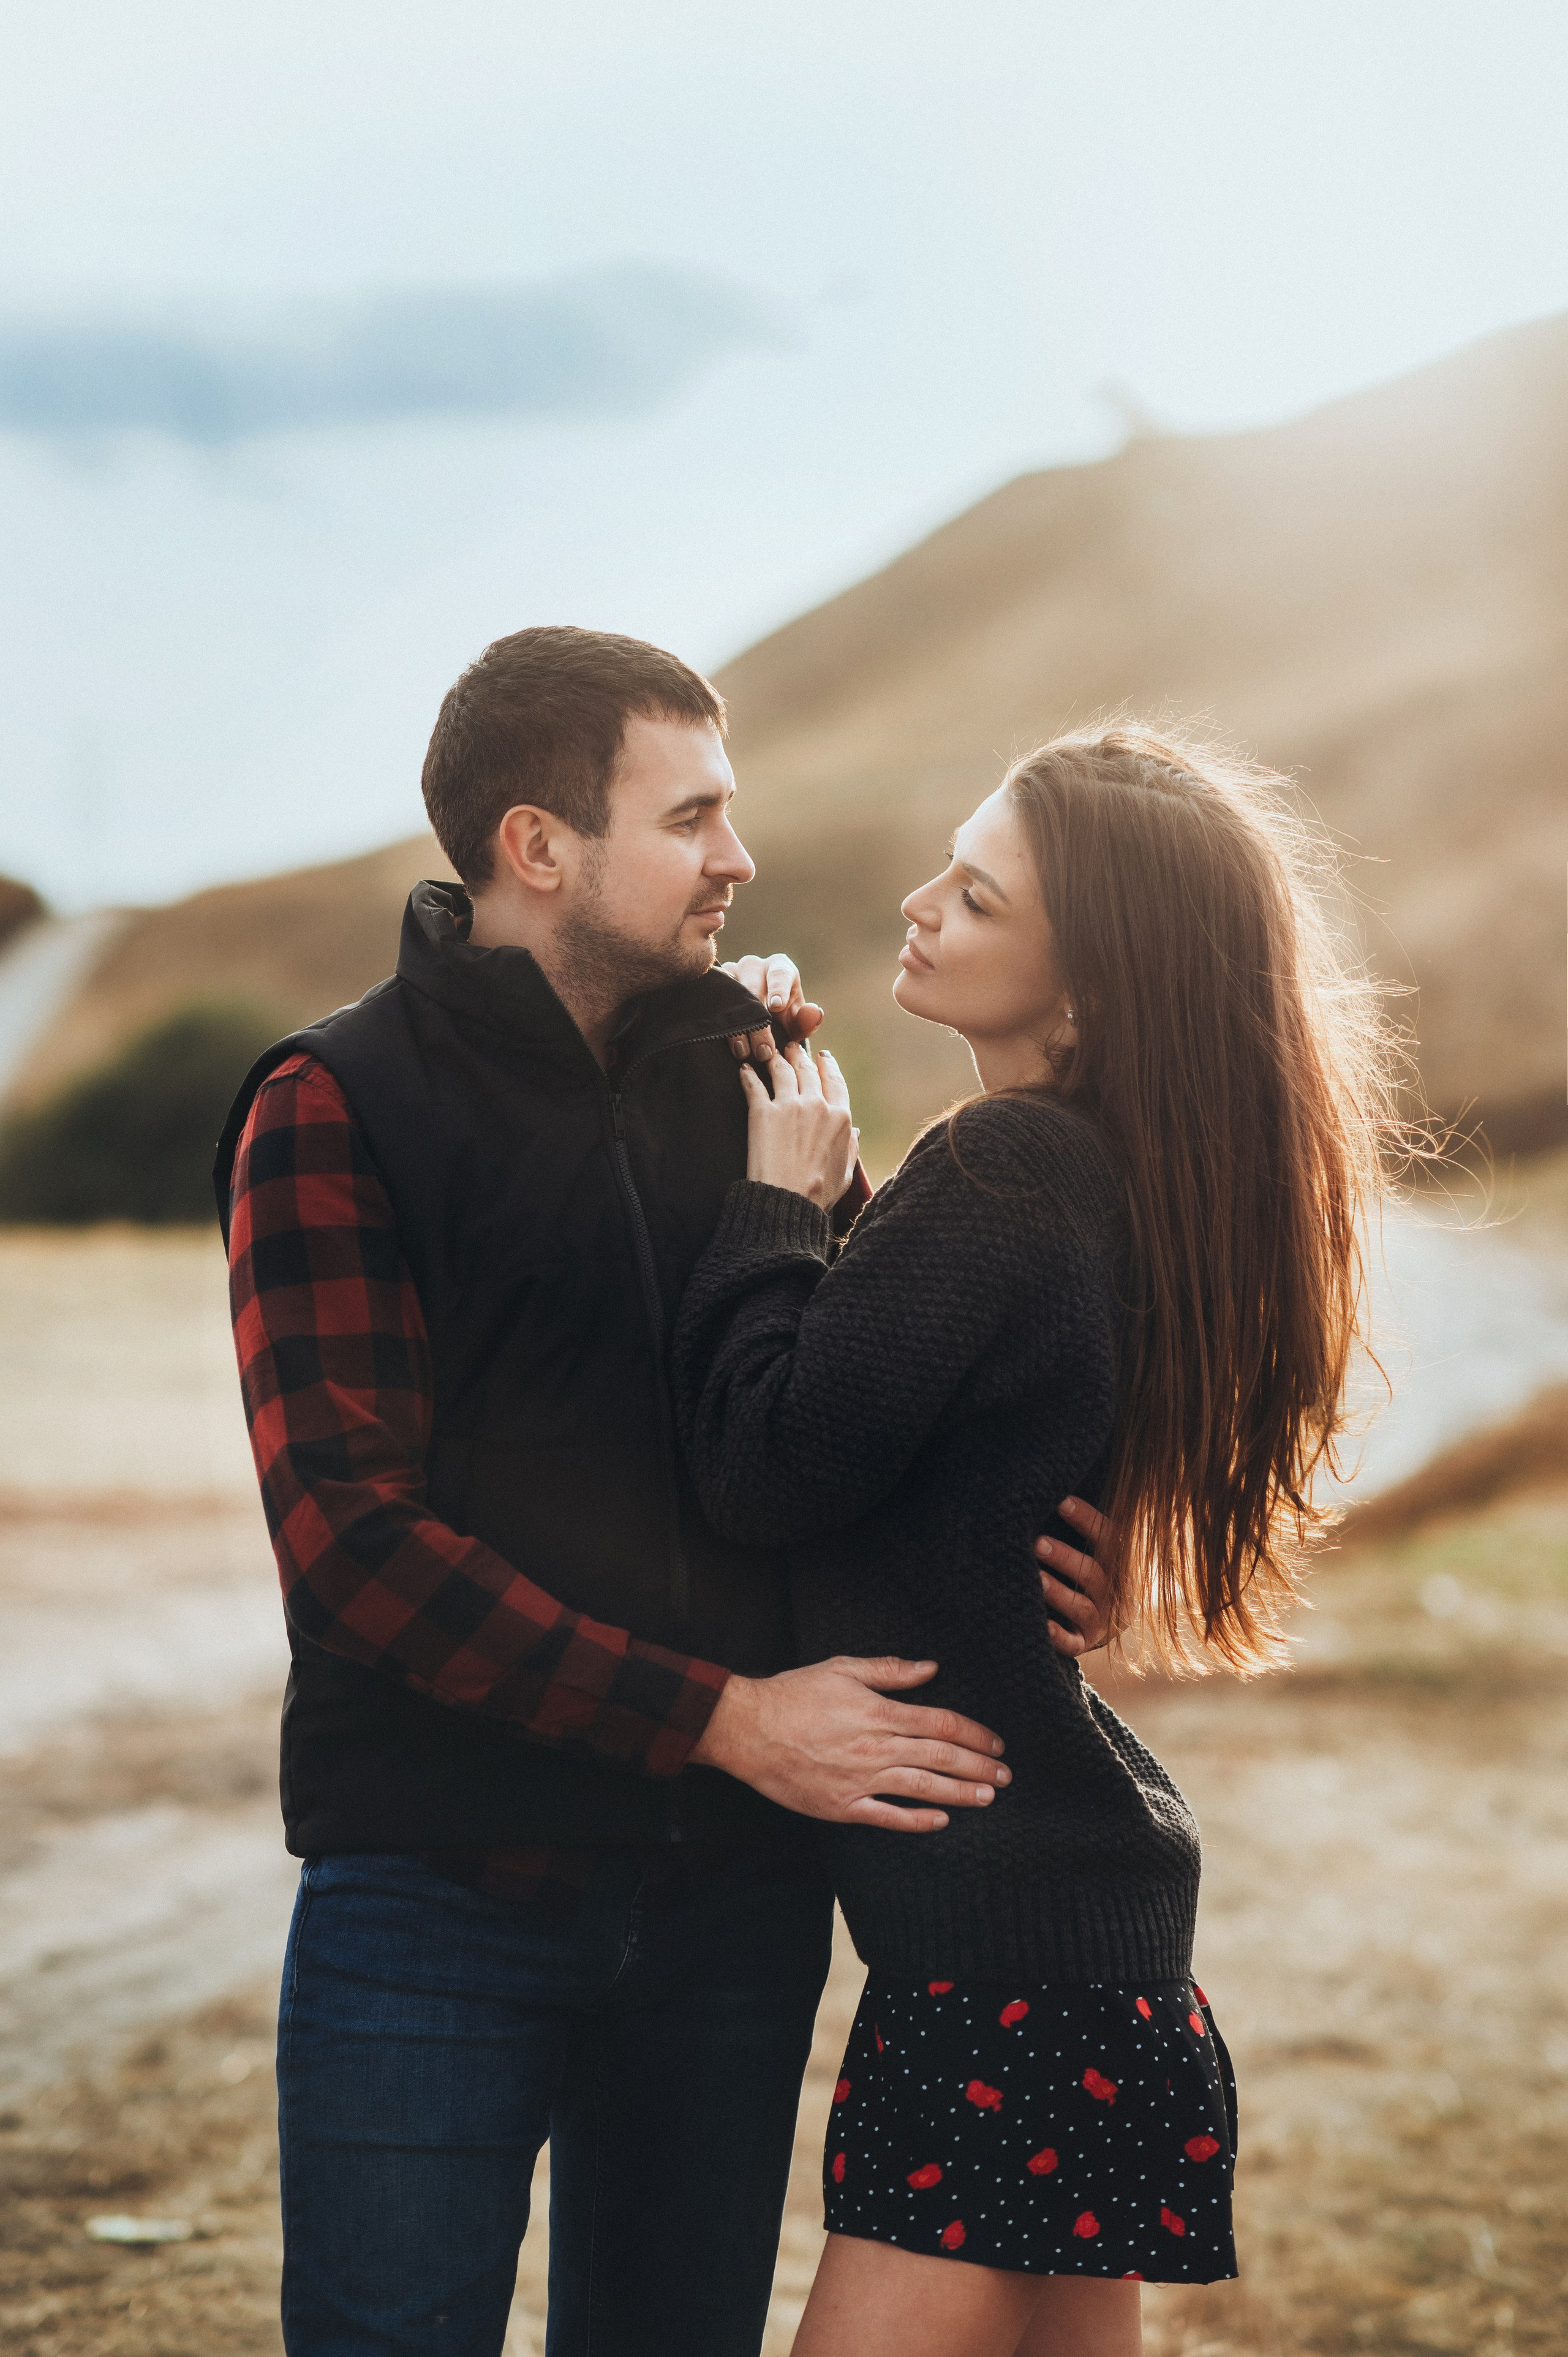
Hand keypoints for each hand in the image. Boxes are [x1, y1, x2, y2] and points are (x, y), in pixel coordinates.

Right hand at [690, 1655, 1009, 1832]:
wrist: (747, 1729)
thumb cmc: (793, 1695)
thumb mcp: (842, 1668)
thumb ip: (889, 1670)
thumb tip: (930, 1668)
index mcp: (879, 1713)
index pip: (940, 1724)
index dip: (973, 1734)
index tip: (995, 1742)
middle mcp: (876, 1748)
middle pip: (940, 1758)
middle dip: (978, 1767)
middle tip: (1005, 1775)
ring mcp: (860, 1781)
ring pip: (923, 1789)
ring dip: (960, 1793)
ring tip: (988, 1797)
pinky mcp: (842, 1806)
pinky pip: (887, 1817)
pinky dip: (916, 1820)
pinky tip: (940, 1820)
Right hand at [721, 953, 824, 1062]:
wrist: (758, 1021)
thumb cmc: (782, 1017)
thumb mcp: (797, 1022)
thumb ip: (808, 1020)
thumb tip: (815, 1013)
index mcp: (779, 967)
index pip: (779, 974)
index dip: (778, 990)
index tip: (776, 1007)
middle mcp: (754, 965)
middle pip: (753, 990)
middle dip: (760, 1024)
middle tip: (764, 1051)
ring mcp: (731, 973)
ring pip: (731, 995)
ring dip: (737, 1027)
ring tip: (744, 1051)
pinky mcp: (714, 985)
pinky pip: (713, 999)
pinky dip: (719, 1021)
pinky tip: (724, 1040)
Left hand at [738, 1040, 857, 1209]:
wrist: (788, 1201)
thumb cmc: (819, 1194)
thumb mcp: (845, 1172)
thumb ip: (850, 1148)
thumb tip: (855, 1132)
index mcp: (840, 1118)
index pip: (835, 1081)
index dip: (828, 1066)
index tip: (823, 1058)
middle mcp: (816, 1105)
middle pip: (808, 1070)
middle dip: (800, 1055)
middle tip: (793, 1048)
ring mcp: (788, 1106)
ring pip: (783, 1070)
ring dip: (777, 1058)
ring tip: (771, 1052)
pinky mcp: (762, 1112)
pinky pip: (754, 1085)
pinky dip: (748, 1074)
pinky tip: (744, 1068)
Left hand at [1036, 1497, 1114, 1657]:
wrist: (1101, 1626)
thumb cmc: (1086, 1576)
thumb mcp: (1094, 1553)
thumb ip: (1081, 1530)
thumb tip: (1051, 1490)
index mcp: (1118, 1565)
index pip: (1109, 1540)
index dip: (1087, 1520)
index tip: (1061, 1502)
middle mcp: (1114, 1594)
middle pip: (1092, 1573)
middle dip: (1065, 1558)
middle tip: (1037, 1543)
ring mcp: (1100, 1621)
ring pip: (1081, 1607)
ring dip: (1059, 1592)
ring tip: (1034, 1579)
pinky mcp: (1085, 1643)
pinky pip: (1073, 1643)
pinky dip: (1059, 1636)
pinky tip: (1042, 1625)